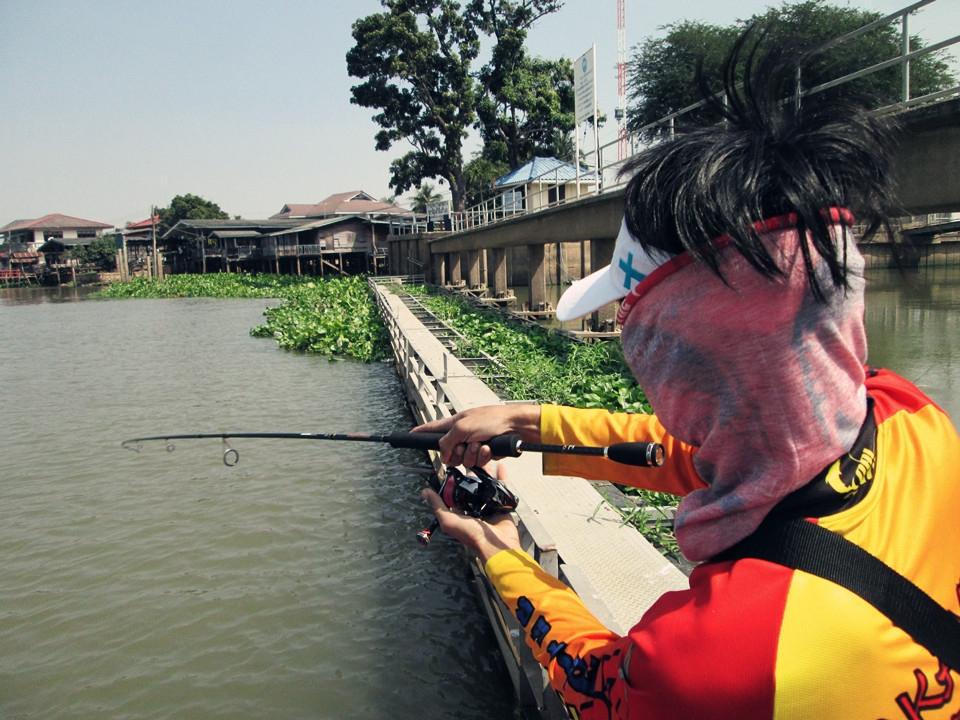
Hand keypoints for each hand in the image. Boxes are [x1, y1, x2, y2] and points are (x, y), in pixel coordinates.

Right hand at [413, 404, 540, 467]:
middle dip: (458, 453)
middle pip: (449, 453)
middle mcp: (463, 434)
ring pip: (464, 460)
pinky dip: (484, 456)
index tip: (409, 435)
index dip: (421, 432)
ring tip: (483, 444)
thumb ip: (448, 441)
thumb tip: (444, 455)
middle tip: (466, 445)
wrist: (516, 426)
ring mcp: (474, 444)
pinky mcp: (485, 453)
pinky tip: (490, 448)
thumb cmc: (492, 419)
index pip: (432, 428)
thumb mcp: (463, 428)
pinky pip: (478, 462)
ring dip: (474, 454)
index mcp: (455, 423)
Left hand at [421, 463, 521, 562]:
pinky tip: (500, 467)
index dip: (454, 481)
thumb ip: (437, 506)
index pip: (455, 492)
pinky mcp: (502, 505)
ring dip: (486, 473)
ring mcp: (488, 506)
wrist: (496, 545)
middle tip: (472, 461)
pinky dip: (501, 477)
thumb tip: (425, 492)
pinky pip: (502, 488)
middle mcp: (474, 508)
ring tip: (484, 460)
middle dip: (472, 475)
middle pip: (472, 487)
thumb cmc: (472, 536)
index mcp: (460, 512)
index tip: (455, 467)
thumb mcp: (449, 520)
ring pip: (487, 485)